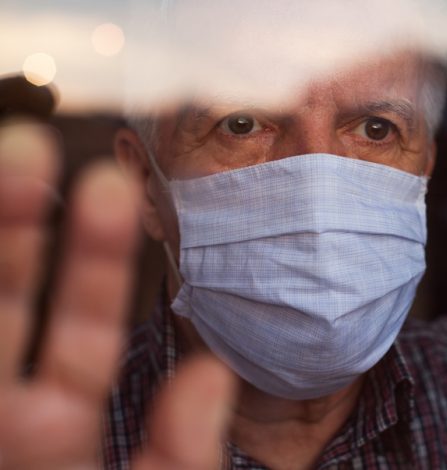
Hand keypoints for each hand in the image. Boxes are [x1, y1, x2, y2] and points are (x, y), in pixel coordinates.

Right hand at [0, 123, 234, 468]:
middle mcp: (13, 416)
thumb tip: (211, 375)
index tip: (114, 186)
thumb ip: (182, 451)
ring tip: (15, 155)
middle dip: (19, 226)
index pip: (79, 331)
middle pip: (9, 305)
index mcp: (62, 428)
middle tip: (38, 145)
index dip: (92, 259)